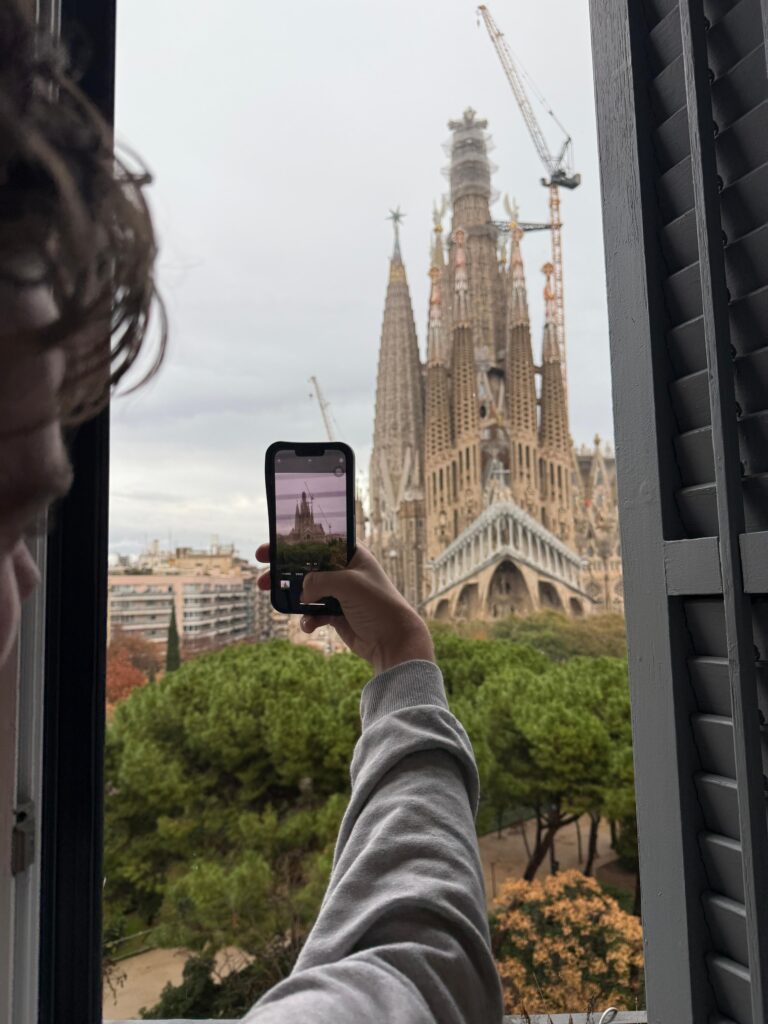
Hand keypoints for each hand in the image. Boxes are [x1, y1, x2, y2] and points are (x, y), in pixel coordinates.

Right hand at [255, 542, 433, 674]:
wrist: (393, 640)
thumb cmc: (378, 604)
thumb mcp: (347, 584)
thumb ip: (319, 580)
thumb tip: (301, 591)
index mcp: (352, 555)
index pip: (319, 542)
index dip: (295, 542)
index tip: (272, 544)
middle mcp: (345, 572)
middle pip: (307, 565)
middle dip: (283, 568)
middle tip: (261, 569)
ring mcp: (340, 594)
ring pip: (306, 590)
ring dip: (289, 594)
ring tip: (269, 595)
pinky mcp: (337, 615)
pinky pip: (313, 613)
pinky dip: (307, 619)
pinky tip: (309, 625)